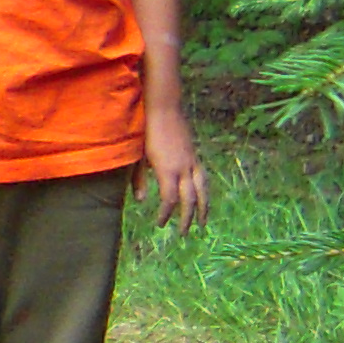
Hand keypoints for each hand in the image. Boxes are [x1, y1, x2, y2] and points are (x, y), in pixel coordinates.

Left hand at [144, 106, 209, 231]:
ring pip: (203, 190)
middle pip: (190, 199)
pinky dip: (204, 192)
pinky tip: (202, 199)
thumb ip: (139, 179)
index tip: (160, 224)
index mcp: (168, 170)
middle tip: (183, 234)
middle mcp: (184, 168)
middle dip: (188, 218)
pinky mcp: (194, 156)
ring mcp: (192, 161)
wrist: (164, 109)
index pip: (170, 200)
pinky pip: (203, 179)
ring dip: (204, 208)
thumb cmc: (146, 132)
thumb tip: (140, 201)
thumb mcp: (138, 157)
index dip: (166, 214)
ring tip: (203, 223)